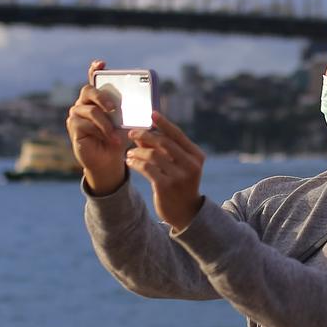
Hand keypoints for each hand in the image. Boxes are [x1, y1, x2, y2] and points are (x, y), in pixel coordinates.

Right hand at [66, 59, 129, 193]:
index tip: (101, 63)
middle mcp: (84, 102)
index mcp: (98, 97)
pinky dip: (100, 133)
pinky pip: (85, 125)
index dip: (95, 69)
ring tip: (116, 135)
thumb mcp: (127, 122)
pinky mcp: (73, 127)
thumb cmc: (119, 138)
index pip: (94, 78)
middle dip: (102, 96)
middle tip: (114, 107)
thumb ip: (132, 111)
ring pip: (90, 111)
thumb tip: (149, 104)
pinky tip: (110, 141)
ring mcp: (76, 114)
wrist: (109, 160)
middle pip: (88, 90)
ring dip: (106, 124)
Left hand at [126, 111, 205, 230]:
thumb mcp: (179, 165)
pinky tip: (130, 162)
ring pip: (152, 155)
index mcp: (196, 156)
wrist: (185, 213)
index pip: (177, 134)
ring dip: (137, 151)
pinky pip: (146, 168)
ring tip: (129, 152)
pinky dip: (135, 163)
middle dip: (145, 135)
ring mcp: (179, 176)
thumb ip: (166, 149)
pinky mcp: (166, 187)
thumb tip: (146, 129)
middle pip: (163, 142)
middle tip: (131, 133)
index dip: (163, 123)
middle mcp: (191, 165)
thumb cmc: (180, 184)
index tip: (151, 114)